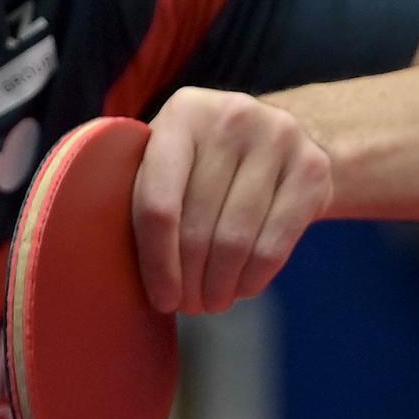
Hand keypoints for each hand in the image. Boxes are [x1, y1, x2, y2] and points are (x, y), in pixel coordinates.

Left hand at [131, 88, 332, 314]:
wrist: (280, 135)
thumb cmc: (205, 160)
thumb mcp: (170, 155)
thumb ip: (142, 189)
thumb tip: (105, 261)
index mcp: (183, 112)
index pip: (159, 202)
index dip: (157, 261)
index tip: (161, 298)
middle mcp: (231, 116)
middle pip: (198, 227)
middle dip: (190, 280)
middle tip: (187, 305)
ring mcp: (278, 137)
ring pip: (237, 240)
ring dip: (221, 285)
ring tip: (212, 301)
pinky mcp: (312, 167)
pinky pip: (276, 243)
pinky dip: (254, 277)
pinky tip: (241, 287)